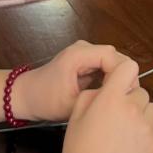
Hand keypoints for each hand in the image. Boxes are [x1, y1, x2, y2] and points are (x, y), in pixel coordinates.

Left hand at [12, 41, 128, 122]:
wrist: (26, 95)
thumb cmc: (46, 100)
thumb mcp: (73, 104)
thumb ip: (98, 97)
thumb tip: (121, 97)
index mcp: (79, 54)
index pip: (112, 56)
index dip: (123, 74)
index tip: (126, 95)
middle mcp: (84, 48)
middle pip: (115, 56)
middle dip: (123, 76)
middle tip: (126, 99)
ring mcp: (84, 53)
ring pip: (112, 61)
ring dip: (117, 77)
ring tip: (120, 97)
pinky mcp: (85, 60)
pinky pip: (105, 65)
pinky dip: (111, 77)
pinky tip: (111, 93)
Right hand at [59, 56, 152, 152]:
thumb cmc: (78, 151)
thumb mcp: (75, 115)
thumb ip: (92, 95)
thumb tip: (105, 89)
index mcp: (111, 98)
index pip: (129, 68)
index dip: (123, 74)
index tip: (117, 85)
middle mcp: (133, 109)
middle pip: (141, 92)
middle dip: (130, 100)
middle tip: (116, 117)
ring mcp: (147, 129)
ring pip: (152, 110)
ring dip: (142, 115)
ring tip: (126, 131)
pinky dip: (145, 137)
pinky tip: (129, 150)